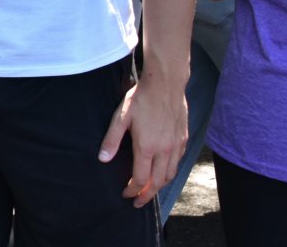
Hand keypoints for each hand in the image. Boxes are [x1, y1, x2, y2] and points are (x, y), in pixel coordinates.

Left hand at [98, 76, 186, 207]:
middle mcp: (165, 150)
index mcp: (147, 147)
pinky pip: (178, 163)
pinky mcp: (184, 139)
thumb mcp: (120, 117)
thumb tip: (103, 159)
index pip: (140, 179)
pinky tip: (163, 171)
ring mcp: (177, 145)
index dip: (133, 190)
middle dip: (147, 195)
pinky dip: (170, 172)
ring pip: (170, 175)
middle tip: (138, 202)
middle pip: (157, 182)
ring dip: (159, 186)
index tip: (126, 194)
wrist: (165, 84)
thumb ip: (112, 140)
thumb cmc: (141, 98)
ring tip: (150, 191)